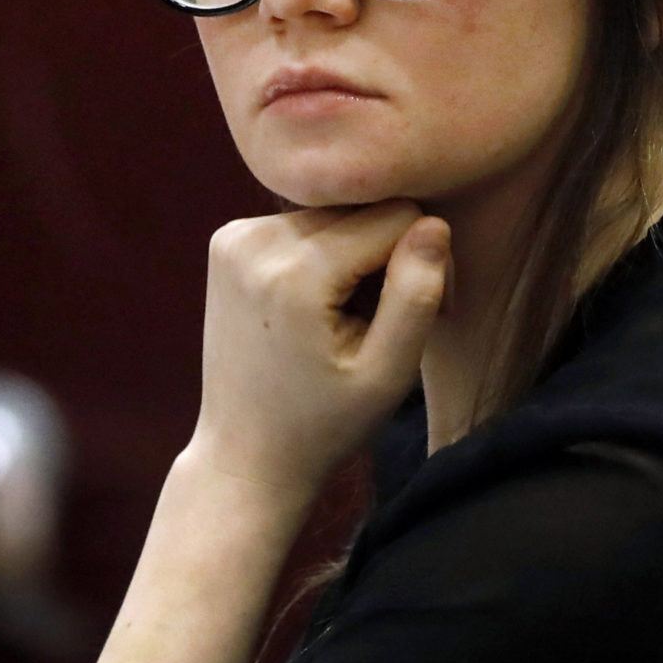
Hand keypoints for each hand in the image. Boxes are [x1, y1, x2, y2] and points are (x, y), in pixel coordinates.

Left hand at [190, 202, 448, 500]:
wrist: (246, 453)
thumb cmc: (325, 423)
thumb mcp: (388, 374)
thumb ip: (416, 295)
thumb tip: (434, 224)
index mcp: (294, 272)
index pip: (397, 217)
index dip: (423, 262)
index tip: (418, 315)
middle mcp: (254, 240)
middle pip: (363, 209)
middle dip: (386, 255)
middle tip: (381, 322)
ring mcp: (234, 237)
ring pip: (336, 212)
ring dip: (353, 255)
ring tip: (346, 318)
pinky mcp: (228, 240)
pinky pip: (305, 223)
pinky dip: (322, 255)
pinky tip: (316, 306)